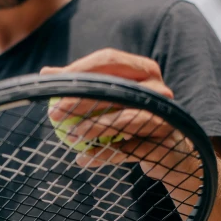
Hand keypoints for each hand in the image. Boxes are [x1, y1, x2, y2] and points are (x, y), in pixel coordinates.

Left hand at [42, 49, 201, 211]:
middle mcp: (158, 89)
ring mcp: (165, 116)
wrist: (173, 155)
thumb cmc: (135, 123)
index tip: (52, 84)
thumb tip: (46, 74)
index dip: (79, 70)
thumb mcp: (111, 101)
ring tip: (70, 136)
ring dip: (94, 128)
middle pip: (115, 88)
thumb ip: (84, 87)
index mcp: (145, 70)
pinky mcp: (165, 143)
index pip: (109, 60)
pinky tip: (83, 160)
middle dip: (80, 100)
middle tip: (54, 113)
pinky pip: (130, 149)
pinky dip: (104, 155)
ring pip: (125, 119)